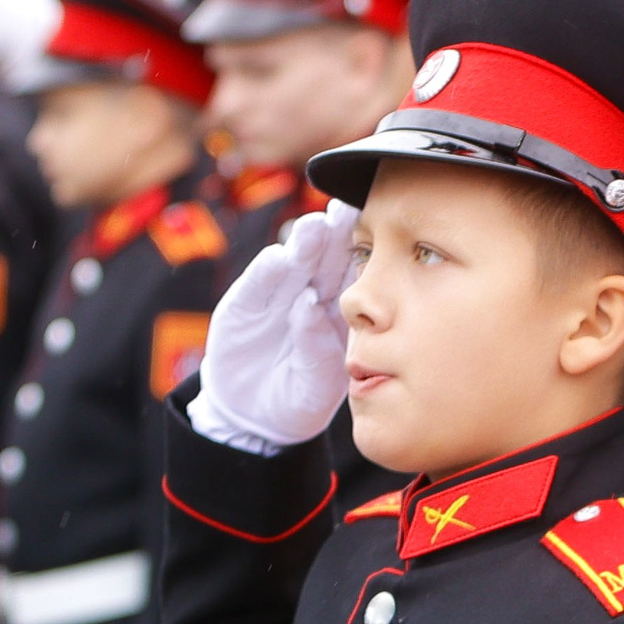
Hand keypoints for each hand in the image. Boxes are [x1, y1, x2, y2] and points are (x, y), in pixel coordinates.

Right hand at [191, 198, 357, 452]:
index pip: (355, 273)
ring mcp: (277, 295)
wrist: (255, 413)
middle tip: (345, 209)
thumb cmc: (300, 396)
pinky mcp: (244, 304)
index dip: (366, 250)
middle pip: (326, 257)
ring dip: (303, 244)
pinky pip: (257, 284)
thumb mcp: (316, 383)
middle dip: (335, 232)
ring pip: (293, 263)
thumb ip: (315, 349)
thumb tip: (309, 307)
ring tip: (314, 227)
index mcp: (341, 308)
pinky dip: (266, 272)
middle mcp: (310, 292)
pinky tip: (277, 258)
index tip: (380, 225)